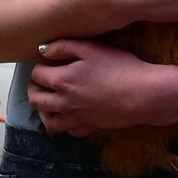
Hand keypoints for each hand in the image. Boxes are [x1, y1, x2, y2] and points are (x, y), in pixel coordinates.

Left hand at [28, 40, 177, 137]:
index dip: (40, 66)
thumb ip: (64, 46)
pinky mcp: (89, 128)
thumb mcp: (92, 48)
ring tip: (48, 101)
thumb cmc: (121, 67)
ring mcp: (75, 118)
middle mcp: (63, 103)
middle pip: (36, 99)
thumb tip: (42, 50)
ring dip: (43, 110)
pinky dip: (65, 124)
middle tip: (40, 82)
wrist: (144, 94)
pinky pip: (69, 132)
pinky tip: (70, 115)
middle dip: (34, 89)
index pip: (37, 74)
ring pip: (47, 121)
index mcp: (62, 80)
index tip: (47, 63)